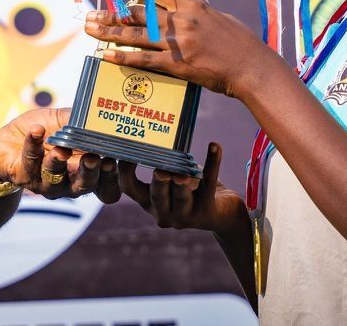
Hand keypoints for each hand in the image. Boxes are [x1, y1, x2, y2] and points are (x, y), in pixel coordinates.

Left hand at [0, 107, 114, 198]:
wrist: (7, 140)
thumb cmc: (43, 131)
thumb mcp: (64, 120)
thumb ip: (82, 120)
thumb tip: (100, 112)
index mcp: (84, 171)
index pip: (105, 187)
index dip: (111, 178)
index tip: (113, 160)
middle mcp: (68, 183)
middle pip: (84, 186)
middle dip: (89, 173)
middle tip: (93, 158)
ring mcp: (45, 183)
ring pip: (56, 179)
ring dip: (59, 163)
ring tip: (61, 149)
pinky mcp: (23, 177)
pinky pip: (30, 163)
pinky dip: (33, 145)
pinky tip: (36, 131)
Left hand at [84, 0, 283, 97]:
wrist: (252, 67)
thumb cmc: (242, 44)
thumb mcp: (223, 20)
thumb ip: (205, 11)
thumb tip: (199, 1)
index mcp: (193, 7)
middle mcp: (182, 21)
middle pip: (139, 14)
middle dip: (112, 13)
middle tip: (92, 13)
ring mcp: (178, 43)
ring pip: (136, 35)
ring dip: (109, 32)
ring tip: (90, 30)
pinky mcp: (177, 65)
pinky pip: (144, 59)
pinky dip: (122, 57)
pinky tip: (105, 55)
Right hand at [106, 142, 245, 235]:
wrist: (223, 214)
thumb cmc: (191, 189)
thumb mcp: (172, 177)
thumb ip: (163, 162)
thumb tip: (155, 129)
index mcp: (149, 202)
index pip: (129, 187)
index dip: (124, 170)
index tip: (125, 148)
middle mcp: (163, 213)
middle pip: (157, 196)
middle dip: (158, 182)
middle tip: (159, 170)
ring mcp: (185, 216)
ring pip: (182, 198)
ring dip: (182, 184)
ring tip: (183, 173)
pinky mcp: (206, 212)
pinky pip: (208, 186)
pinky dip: (212, 163)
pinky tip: (215, 146)